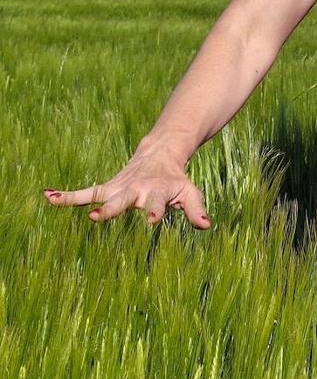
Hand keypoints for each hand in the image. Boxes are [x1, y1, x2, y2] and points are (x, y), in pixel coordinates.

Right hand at [42, 149, 210, 227]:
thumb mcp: (190, 192)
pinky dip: (67, 195)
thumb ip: (196, 209)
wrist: (162, 153)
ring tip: (57, 201)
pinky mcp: (107, 187)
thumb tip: (206, 225)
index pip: (157, 203)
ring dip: (79, 198)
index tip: (152, 221)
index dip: (155, 212)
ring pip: (97, 193)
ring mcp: (119, 187)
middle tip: (96, 217)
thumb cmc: (176, 180)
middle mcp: (136, 189)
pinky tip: (47, 196)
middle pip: (122, 200)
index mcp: (158, 192)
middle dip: (110, 208)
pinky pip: (85, 192)